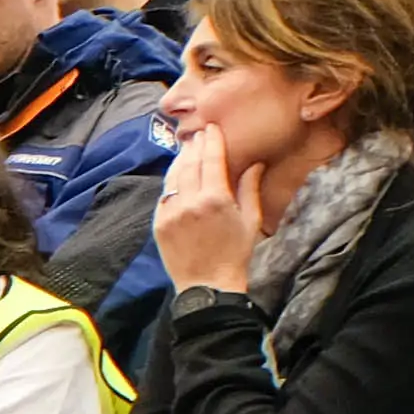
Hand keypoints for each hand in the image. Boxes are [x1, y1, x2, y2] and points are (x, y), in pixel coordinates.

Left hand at [152, 126, 265, 297]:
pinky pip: (164, 195)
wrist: (208, 285)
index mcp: (215, 199)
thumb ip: (249, 188)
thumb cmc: (236, 253)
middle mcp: (189, 202)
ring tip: (186, 148)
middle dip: (194, 146)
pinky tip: (177, 174)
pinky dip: (171, 181)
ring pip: (173, 177)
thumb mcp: (250, 220)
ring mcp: (170, 212)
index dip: (211, 141)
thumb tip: (255, 163)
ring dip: (179, 160)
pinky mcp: (158, 223)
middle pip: (189, 164)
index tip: (211, 128)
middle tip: (198, 133)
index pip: (211, 160)